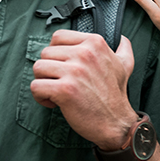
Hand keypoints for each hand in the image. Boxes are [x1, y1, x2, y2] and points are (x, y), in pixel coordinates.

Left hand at [30, 30, 137, 149]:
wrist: (116, 124)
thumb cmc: (116, 95)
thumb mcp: (124, 66)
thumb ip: (122, 48)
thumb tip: (121, 38)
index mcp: (95, 43)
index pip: (58, 36)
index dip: (55, 52)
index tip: (62, 66)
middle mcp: (85, 53)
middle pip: (45, 52)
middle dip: (48, 69)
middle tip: (60, 82)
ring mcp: (75, 71)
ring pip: (38, 67)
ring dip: (43, 82)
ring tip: (55, 92)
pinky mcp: (65, 90)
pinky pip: (36, 86)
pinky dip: (40, 96)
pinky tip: (53, 102)